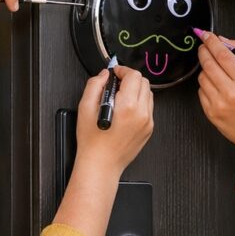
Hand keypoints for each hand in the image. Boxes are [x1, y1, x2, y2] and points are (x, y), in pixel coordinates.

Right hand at [53, 66, 153, 235]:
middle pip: (144, 82)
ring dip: (136, 90)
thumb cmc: (92, 142)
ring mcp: (147, 122)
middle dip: (130, 79)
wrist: (101, 165)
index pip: (134, 76)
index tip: (114, 73)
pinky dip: (139, 103)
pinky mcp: (148, 129)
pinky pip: (148, 108)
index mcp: (128, 106)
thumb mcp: (85, 108)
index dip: (123, 70)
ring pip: (148, 94)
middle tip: (116, 84)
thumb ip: (95, 86)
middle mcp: (141, 113)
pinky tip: (125, 110)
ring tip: (120, 97)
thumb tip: (104, 75)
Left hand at [196, 31, 234, 154]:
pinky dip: (206, 85)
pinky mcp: (210, 113)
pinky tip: (217, 87)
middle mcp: (230, 93)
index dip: (212, 42)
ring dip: (206, 69)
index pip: (223, 55)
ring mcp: (218, 104)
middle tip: (204, 47)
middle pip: (208, 64)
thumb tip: (223, 41)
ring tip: (216, 71)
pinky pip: (201, 91)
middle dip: (204, 51)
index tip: (206, 35)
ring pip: (202, 77)